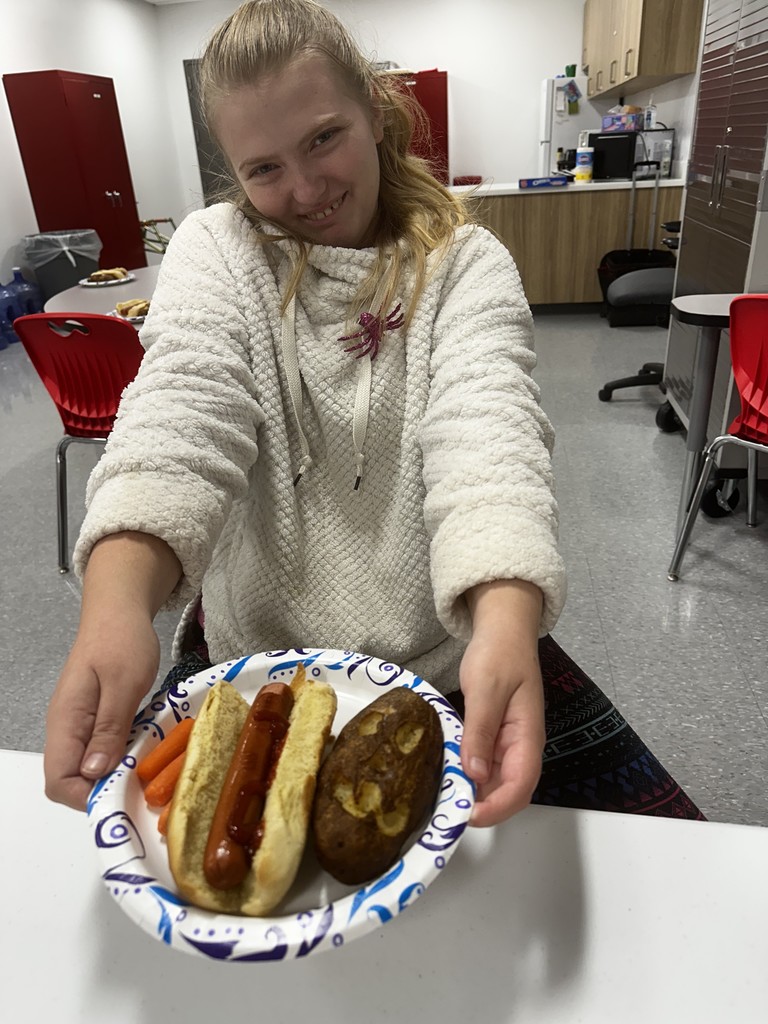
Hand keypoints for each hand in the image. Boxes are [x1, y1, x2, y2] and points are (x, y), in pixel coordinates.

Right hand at [43, 531, 181, 810]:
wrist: (120, 608)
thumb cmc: (123, 640)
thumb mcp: (124, 684)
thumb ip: (108, 729)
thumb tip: (94, 774)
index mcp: (66, 722)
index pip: (58, 781)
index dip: (87, 796)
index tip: (124, 792)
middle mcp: (67, 728)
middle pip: (72, 779)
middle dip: (104, 788)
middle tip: (144, 781)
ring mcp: (81, 723)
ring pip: (89, 766)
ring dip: (117, 772)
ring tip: (150, 767)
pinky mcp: (96, 716)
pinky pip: (103, 748)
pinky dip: (123, 754)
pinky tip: (147, 747)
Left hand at [460, 580, 544, 826]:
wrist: (502, 629)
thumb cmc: (499, 653)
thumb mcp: (486, 690)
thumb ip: (480, 732)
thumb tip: (475, 774)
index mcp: (527, 736)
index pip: (520, 786)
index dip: (496, 807)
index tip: (466, 815)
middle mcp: (521, 745)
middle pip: (509, 791)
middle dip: (483, 807)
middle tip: (447, 811)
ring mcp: (508, 742)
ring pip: (495, 781)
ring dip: (474, 794)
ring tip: (443, 799)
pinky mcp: (494, 736)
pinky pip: (484, 765)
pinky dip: (468, 775)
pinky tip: (446, 775)